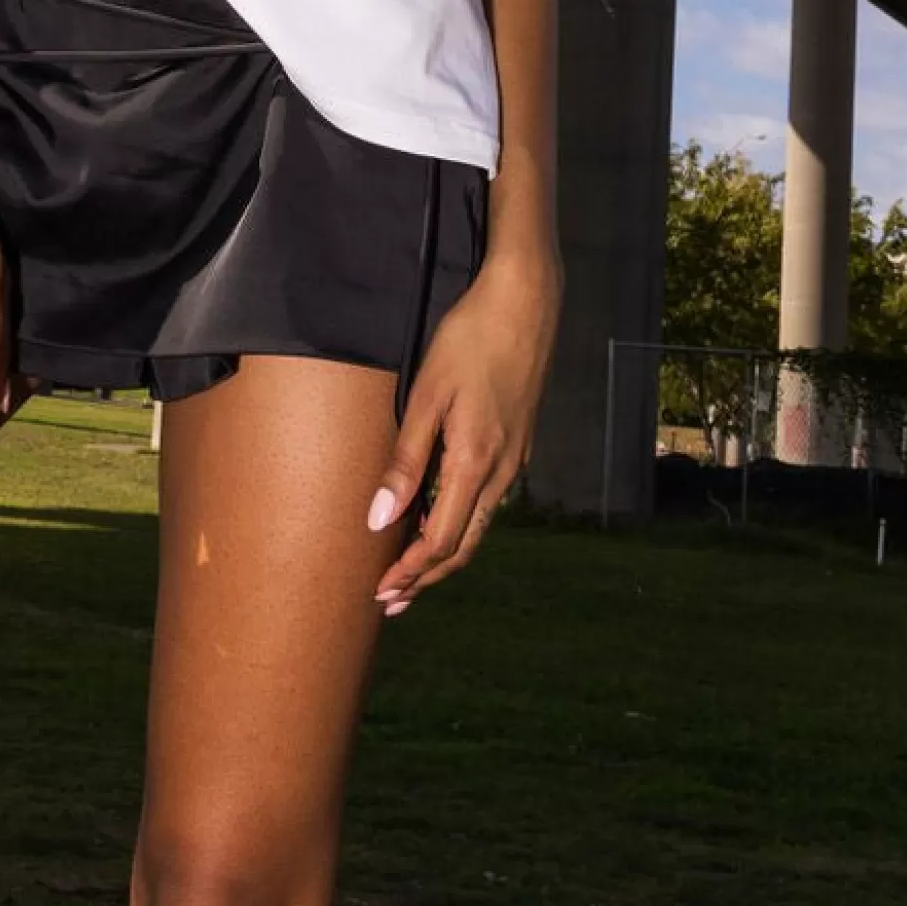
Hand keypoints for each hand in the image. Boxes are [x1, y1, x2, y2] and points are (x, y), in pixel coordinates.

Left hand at [366, 246, 562, 613]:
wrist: (526, 304)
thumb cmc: (469, 341)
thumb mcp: (427, 397)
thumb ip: (405, 461)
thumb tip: (379, 520)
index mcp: (474, 464)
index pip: (439, 542)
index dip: (409, 573)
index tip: (380, 594)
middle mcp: (501, 472)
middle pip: (462, 545)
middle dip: (426, 577)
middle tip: (392, 601)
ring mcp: (515, 460)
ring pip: (478, 525)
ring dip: (443, 554)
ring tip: (411, 571)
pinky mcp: (518, 444)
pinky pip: (487, 500)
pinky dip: (460, 523)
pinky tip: (439, 516)